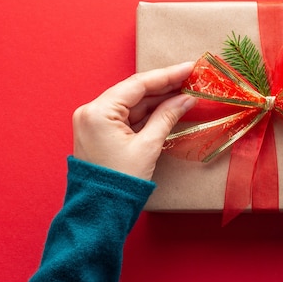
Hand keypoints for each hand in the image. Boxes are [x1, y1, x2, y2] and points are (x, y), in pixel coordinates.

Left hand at [72, 63, 196, 179]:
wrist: (99, 213)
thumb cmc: (121, 182)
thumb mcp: (148, 147)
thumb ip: (167, 117)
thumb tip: (186, 99)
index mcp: (98, 111)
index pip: (138, 85)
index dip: (167, 75)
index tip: (189, 67)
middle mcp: (91, 112)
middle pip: (134, 92)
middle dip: (164, 86)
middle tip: (191, 77)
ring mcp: (94, 122)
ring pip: (132, 104)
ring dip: (158, 99)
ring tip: (184, 91)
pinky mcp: (100, 133)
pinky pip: (127, 116)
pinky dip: (147, 113)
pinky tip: (168, 107)